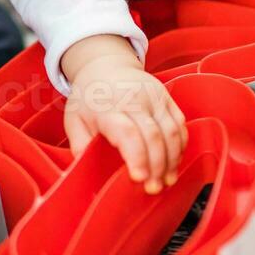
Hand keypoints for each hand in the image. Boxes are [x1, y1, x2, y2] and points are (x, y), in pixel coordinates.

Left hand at [60, 35, 186, 193]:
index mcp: (108, 107)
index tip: (139, 178)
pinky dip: (180, 145)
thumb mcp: (74, 120)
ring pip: (171, 130)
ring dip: (172, 159)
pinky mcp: (166, 97)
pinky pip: (179, 123)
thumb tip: (85, 170)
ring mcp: (153, 97)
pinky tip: (173, 162)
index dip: (137, 157)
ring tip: (167, 180)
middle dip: (157, 166)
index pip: (128, 132)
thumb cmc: (89, 98)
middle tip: (154, 188)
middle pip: (154, 135)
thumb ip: (80, 145)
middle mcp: (134, 100)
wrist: (104, 66)